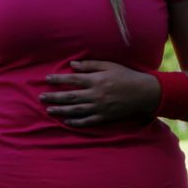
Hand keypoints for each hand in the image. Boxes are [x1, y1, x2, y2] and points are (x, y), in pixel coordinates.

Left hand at [40, 60, 160, 126]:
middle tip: (41, 97)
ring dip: (61, 110)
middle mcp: (96, 95)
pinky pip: (88, 121)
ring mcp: (101, 107)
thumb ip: (90, 65)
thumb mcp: (109, 66)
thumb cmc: (127, 76)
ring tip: (49, 110)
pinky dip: (77, 122)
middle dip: (54, 97)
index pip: (72, 80)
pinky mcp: (106, 117)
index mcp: (96, 80)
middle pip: (71, 96)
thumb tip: (73, 65)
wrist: (146, 93)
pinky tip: (66, 121)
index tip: (47, 79)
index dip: (58, 79)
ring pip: (76, 110)